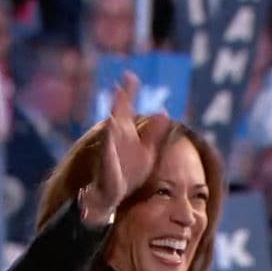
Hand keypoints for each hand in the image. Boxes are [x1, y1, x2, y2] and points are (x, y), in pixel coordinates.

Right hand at [93, 72, 172, 213]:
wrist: (115, 195)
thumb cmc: (130, 172)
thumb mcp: (148, 151)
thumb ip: (156, 133)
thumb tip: (164, 112)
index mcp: (125, 131)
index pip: (126, 107)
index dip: (129, 91)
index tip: (130, 75)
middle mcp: (116, 136)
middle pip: (118, 113)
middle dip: (121, 98)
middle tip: (123, 82)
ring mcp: (111, 148)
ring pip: (111, 128)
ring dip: (114, 115)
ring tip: (117, 98)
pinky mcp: (107, 163)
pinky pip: (107, 150)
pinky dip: (109, 140)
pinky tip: (112, 128)